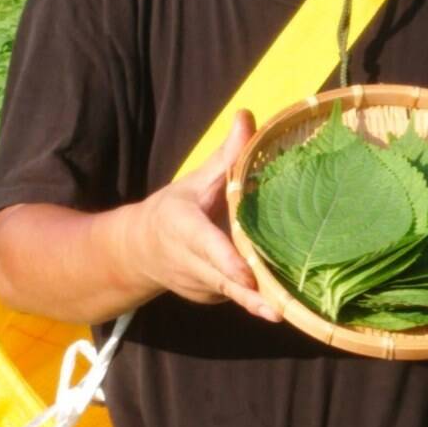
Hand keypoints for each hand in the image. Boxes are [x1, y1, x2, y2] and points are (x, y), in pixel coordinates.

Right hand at [131, 111, 273, 319]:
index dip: (227, 261)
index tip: (247, 276)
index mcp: (185, 229)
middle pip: (225, 281)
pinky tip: (285, 299)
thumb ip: (225, 156)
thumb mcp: (195, 180)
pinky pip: (238, 296)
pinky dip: (258, 297)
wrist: (137, 252)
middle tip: (279, 310)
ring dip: (260, 300)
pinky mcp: (213, 298)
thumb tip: (247, 115)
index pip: (207, 246)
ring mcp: (202, 287)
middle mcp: (191, 263)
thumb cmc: (174, 210)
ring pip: (234, 293)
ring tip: (290, 309)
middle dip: (251, 296)